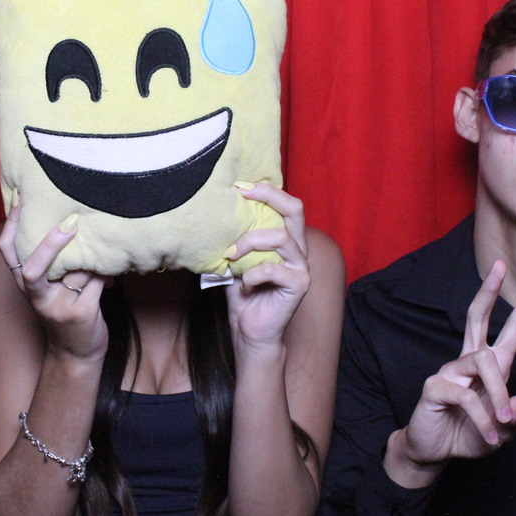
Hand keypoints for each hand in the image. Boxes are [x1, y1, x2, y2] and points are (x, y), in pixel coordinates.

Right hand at [0, 200, 108, 361]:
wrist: (77, 354)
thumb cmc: (65, 311)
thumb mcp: (51, 288)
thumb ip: (53, 261)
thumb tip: (67, 219)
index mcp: (25, 286)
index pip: (8, 253)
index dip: (11, 226)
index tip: (21, 201)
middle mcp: (37, 297)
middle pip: (32, 267)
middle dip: (50, 243)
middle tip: (70, 221)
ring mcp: (58, 308)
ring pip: (75, 271)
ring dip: (92, 258)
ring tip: (106, 248)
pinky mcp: (81, 314)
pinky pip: (95, 281)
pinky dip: (106, 273)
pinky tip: (112, 274)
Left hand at [225, 183, 311, 349]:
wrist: (250, 330)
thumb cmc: (242, 293)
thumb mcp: (235, 259)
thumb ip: (234, 238)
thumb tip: (214, 213)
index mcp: (286, 239)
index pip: (286, 205)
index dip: (267, 190)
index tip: (239, 186)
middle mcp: (297, 249)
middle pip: (295, 209)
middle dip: (269, 196)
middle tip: (243, 193)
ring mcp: (301, 266)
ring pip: (281, 238)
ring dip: (250, 242)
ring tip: (231, 255)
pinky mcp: (300, 284)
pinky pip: (273, 269)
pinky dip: (252, 275)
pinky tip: (244, 285)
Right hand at [388, 261, 515, 484]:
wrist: (434, 452)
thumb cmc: (468, 436)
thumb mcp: (501, 432)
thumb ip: (514, 418)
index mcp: (489, 367)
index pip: (509, 328)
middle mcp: (468, 362)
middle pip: (476, 317)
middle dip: (490, 291)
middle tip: (501, 265)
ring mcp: (449, 371)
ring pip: (482, 361)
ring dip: (499, 394)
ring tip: (502, 425)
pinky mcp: (435, 387)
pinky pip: (466, 395)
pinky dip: (482, 419)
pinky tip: (488, 436)